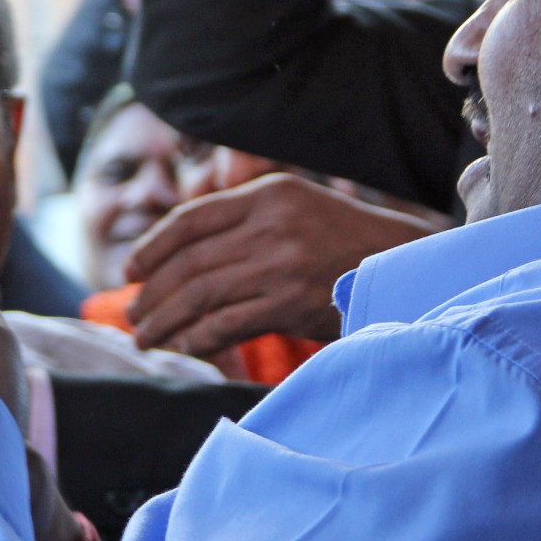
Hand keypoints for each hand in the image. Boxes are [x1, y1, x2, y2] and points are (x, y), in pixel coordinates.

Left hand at [123, 174, 438, 358]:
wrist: (409, 270)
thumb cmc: (348, 246)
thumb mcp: (299, 211)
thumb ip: (247, 222)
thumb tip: (183, 256)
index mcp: (269, 193)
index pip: (191, 219)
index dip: (153, 246)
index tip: (131, 270)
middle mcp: (272, 223)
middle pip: (190, 262)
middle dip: (153, 292)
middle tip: (133, 315)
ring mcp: (282, 263)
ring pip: (201, 294)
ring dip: (166, 320)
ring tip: (147, 337)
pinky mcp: (291, 303)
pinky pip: (226, 323)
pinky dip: (198, 339)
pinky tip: (184, 347)